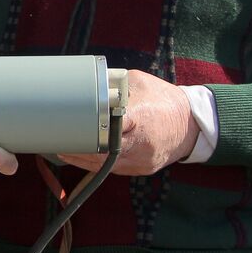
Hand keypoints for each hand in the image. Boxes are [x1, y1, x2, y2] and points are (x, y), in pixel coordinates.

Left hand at [57, 69, 197, 175]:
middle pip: (102, 152)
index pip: (112, 125)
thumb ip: (114, 85)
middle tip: (59, 142)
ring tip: (63, 150)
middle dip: (79, 149)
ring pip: (104, 165)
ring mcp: (141, 160)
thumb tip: (87, 83)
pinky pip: (113, 169)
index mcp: (141, 118)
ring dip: (82, 159)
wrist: (192, 125)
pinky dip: (96, 164)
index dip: (91, 128)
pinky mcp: (141, 169)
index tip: (72, 126)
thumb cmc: (164, 100)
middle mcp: (141, 143)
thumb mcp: (140, 83)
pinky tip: (81, 157)